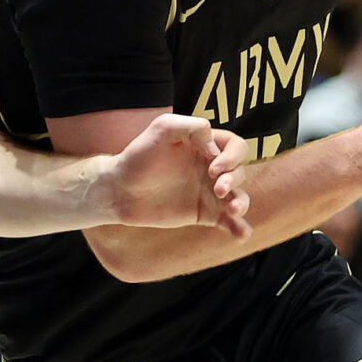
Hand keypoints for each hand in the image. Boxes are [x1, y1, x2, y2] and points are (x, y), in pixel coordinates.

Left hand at [104, 113, 251, 236]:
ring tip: (232, 209)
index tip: (214, 167)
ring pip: (239, 197)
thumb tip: (215, 149)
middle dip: (234, 179)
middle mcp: (211, 169)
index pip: (236, 147)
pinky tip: (242, 234)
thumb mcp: (163, 128)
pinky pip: (228, 222)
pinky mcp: (203, 215)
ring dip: (241, 203)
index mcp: (206, 146)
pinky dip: (239, 228)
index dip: (233, 156)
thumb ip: (192, 127)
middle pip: (240, 172)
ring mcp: (208, 193)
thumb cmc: (139, 155)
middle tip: (217, 188)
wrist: (120, 189)